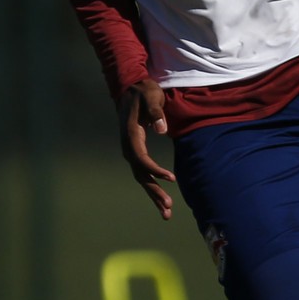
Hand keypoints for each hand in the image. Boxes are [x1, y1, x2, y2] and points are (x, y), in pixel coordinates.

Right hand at [118, 79, 175, 219]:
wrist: (130, 88)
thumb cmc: (143, 92)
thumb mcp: (151, 96)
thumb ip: (156, 112)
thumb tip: (162, 129)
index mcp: (131, 134)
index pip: (141, 158)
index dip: (155, 170)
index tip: (171, 178)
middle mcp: (128, 146)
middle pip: (140, 173)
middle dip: (154, 191)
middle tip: (168, 207)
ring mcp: (130, 150)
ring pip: (141, 176)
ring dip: (153, 194)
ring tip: (166, 211)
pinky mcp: (135, 151)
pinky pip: (142, 172)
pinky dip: (152, 185)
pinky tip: (161, 197)